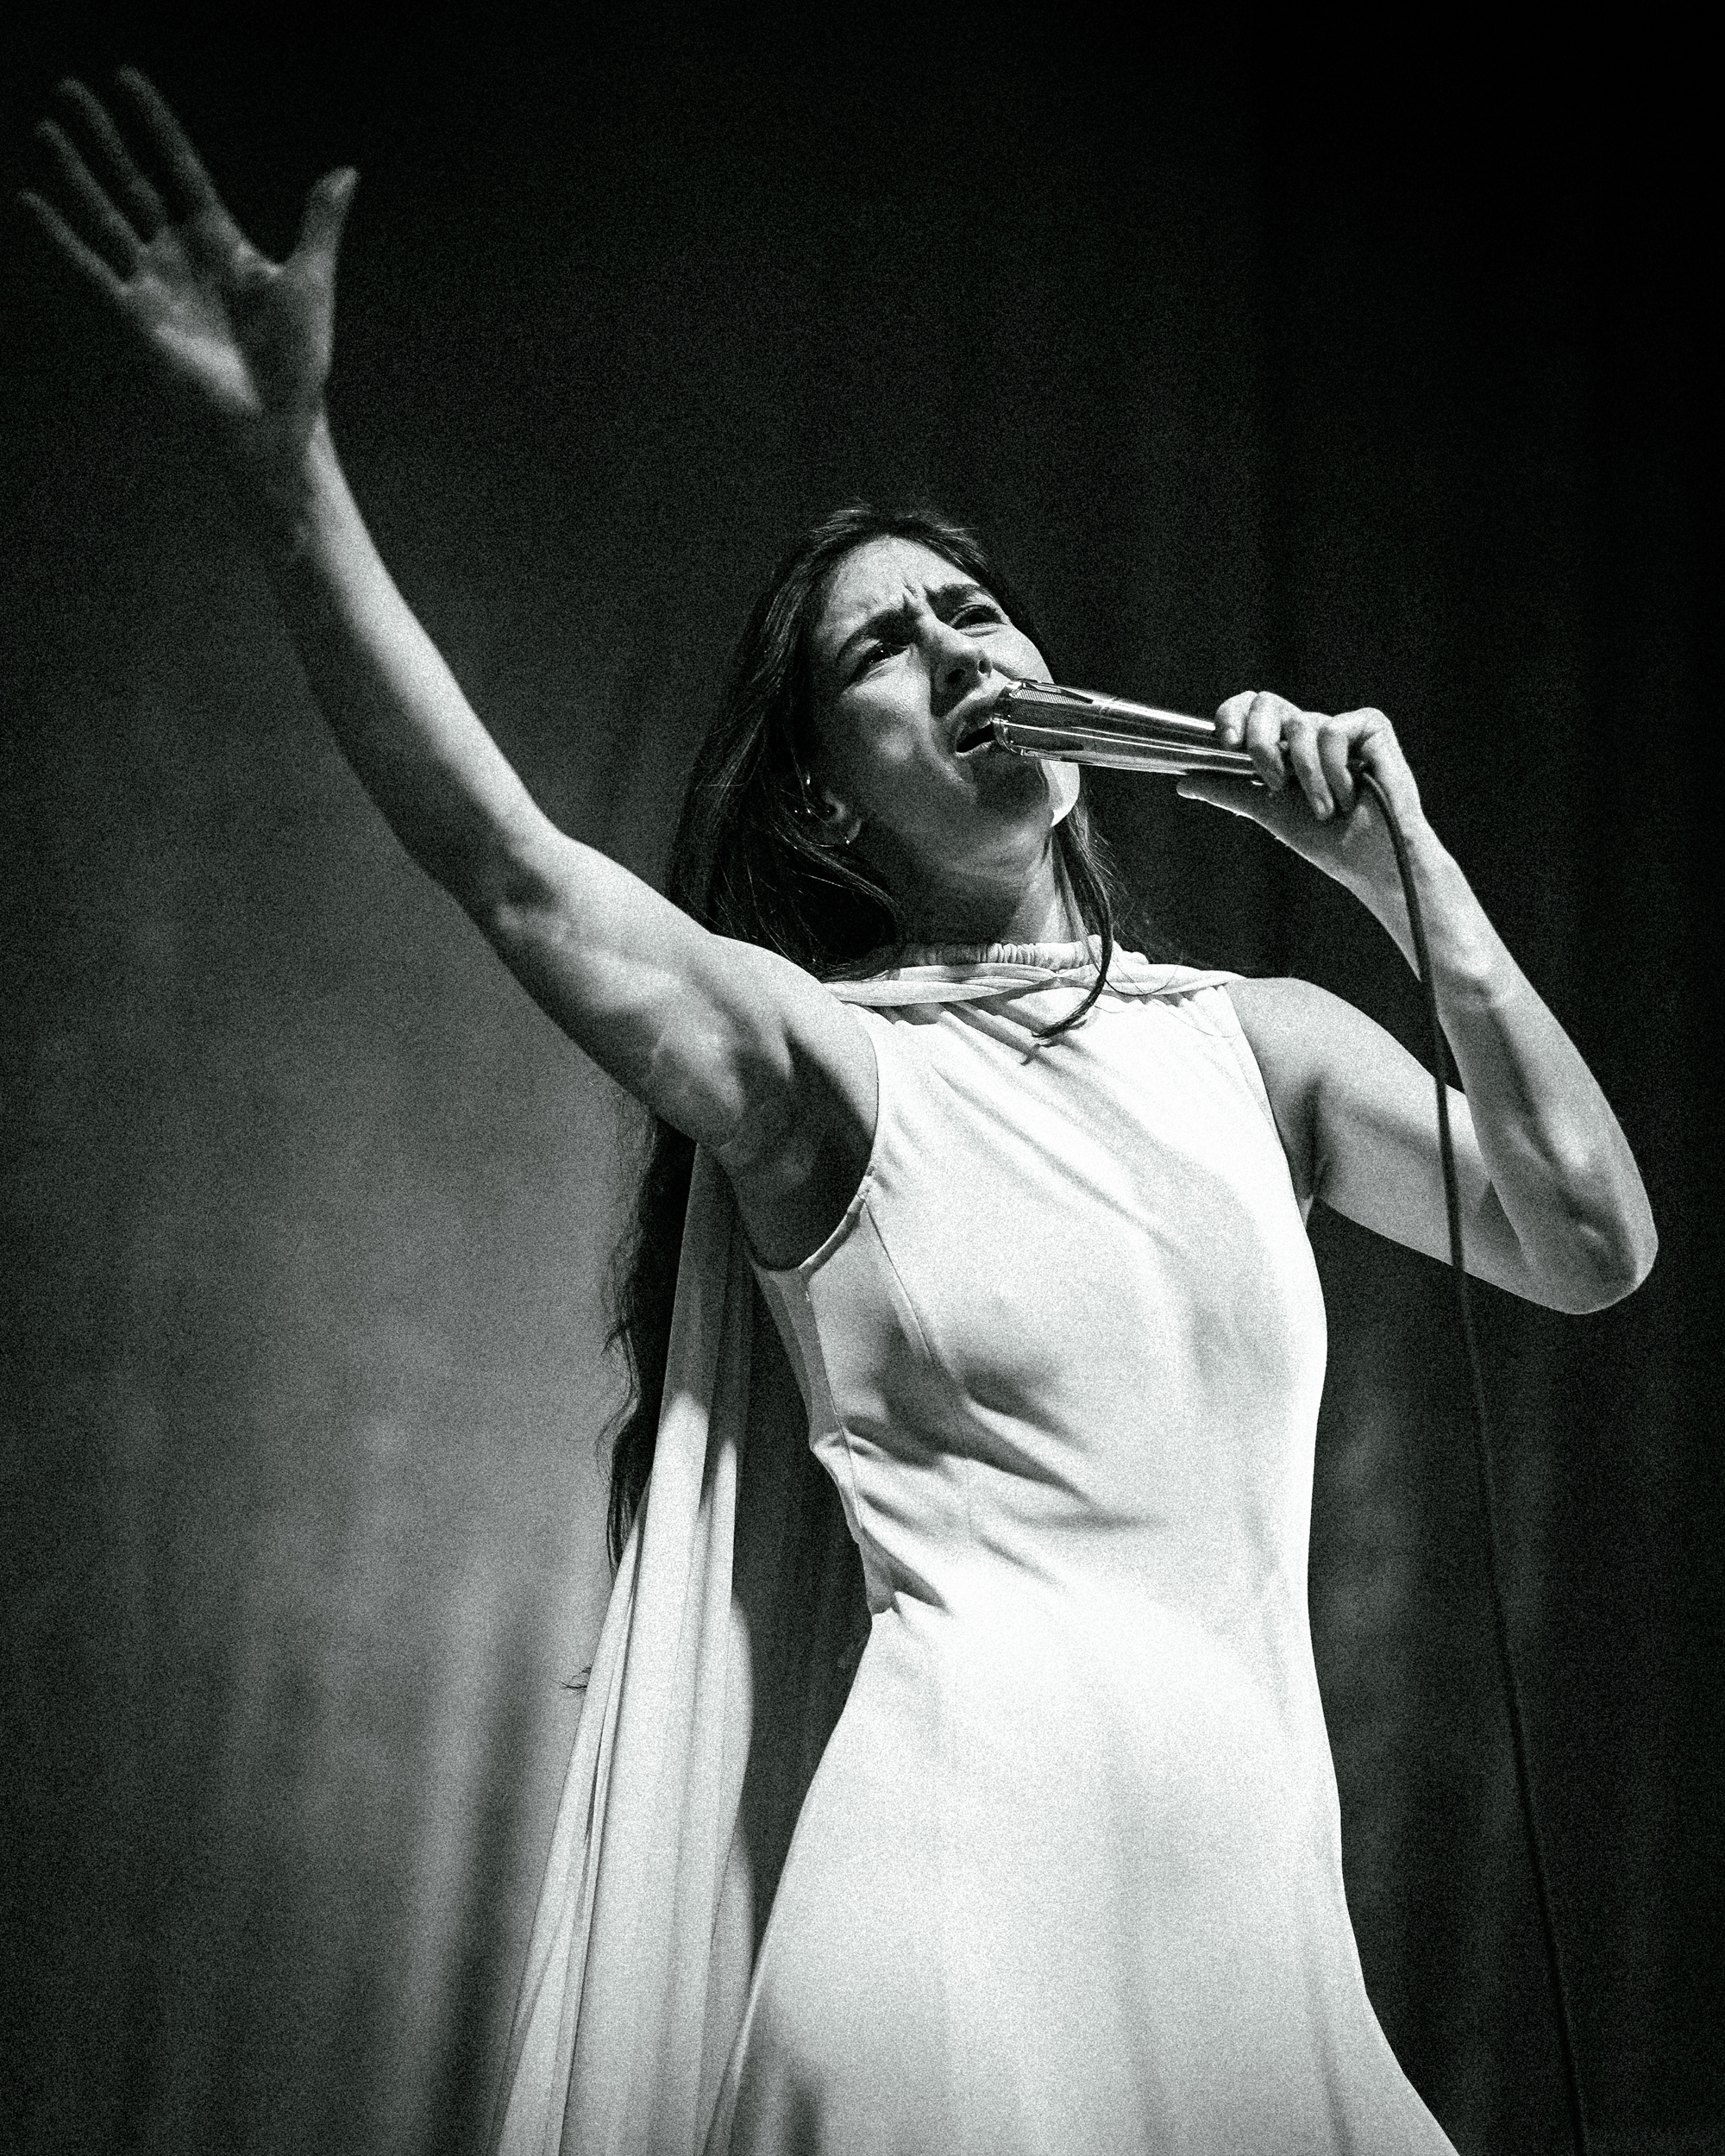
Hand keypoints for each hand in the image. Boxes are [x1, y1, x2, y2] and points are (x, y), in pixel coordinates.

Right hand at [21, 71, 355, 497]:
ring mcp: (154, 284)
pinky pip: (91, 270)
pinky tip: (33, 203)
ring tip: (45, 131)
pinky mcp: (135, 318)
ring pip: (105, 215)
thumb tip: (347, 171)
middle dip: (102, 135)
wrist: (275, 421)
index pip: (180, 166)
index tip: (127, 79)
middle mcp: (180, 255)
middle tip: (70, 88)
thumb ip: (319, 223)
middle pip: (133, 180)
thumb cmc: (297, 361)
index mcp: (220, 240)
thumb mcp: (310, 281)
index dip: (155, 123)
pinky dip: (62, 238)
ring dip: (75, 174)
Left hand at [1176, 690, 1429, 906]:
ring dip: (1308, 778)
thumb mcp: (1267, 811)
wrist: (1369, 860)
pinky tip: (1352, 793)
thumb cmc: (1325, 840)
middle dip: (1261, 743)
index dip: (1232, 713)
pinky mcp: (1371, 727)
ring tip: (1326, 809)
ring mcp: (1340, 726)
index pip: (1250, 709)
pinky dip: (1337, 770)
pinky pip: (1335, 730)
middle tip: (1274, 783)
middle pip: (1267, 703)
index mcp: (1283, 746)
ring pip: (1301, 726)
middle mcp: (1309, 731)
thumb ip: (1228, 791)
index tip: (1225, 742)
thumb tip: (1183, 780)